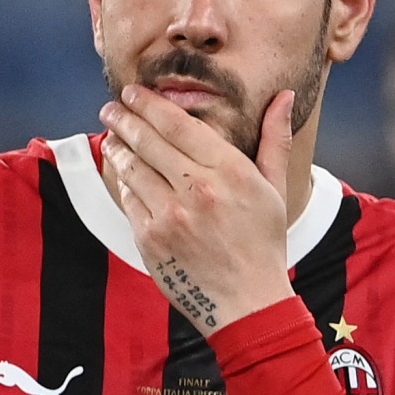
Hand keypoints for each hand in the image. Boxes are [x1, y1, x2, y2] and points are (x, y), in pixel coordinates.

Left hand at [99, 84, 296, 335]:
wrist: (247, 303)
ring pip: (132, 167)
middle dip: (125, 118)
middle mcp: (197, 189)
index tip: (134, 92)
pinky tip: (122, 171)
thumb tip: (284, 96)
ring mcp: (170, 215)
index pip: (178, 123)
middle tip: (112, 106)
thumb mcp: (276, 189)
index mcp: (229, 171)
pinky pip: (129, 199)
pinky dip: (123, 181)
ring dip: (117, 146)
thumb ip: (274, 139)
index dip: (149, 104)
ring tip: (111, 134)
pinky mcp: (150, 239)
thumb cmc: (263, 243)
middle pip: (148, 140)